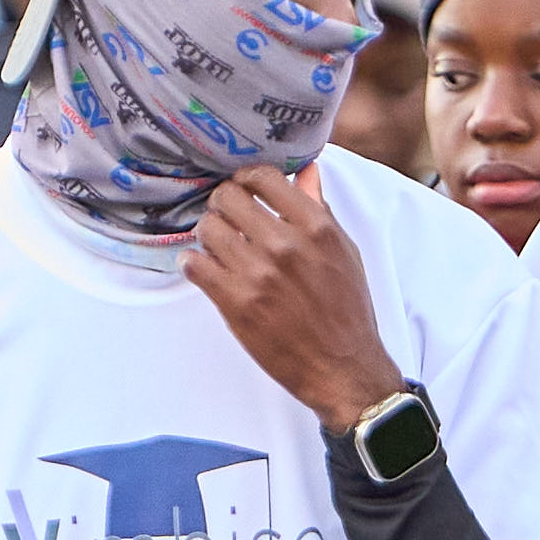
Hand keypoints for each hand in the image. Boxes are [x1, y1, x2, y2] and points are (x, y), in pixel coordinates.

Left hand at [185, 165, 400, 433]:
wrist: (342, 367)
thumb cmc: (346, 311)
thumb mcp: (344, 252)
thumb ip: (320, 209)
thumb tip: (308, 171)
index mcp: (316, 227)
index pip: (264, 177)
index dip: (246, 179)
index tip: (242, 189)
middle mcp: (286, 244)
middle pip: (228, 198)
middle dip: (223, 206)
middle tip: (227, 220)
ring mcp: (258, 274)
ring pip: (208, 228)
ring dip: (208, 235)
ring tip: (218, 248)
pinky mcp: (236, 302)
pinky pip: (194, 264)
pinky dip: (193, 263)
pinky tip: (204, 269)